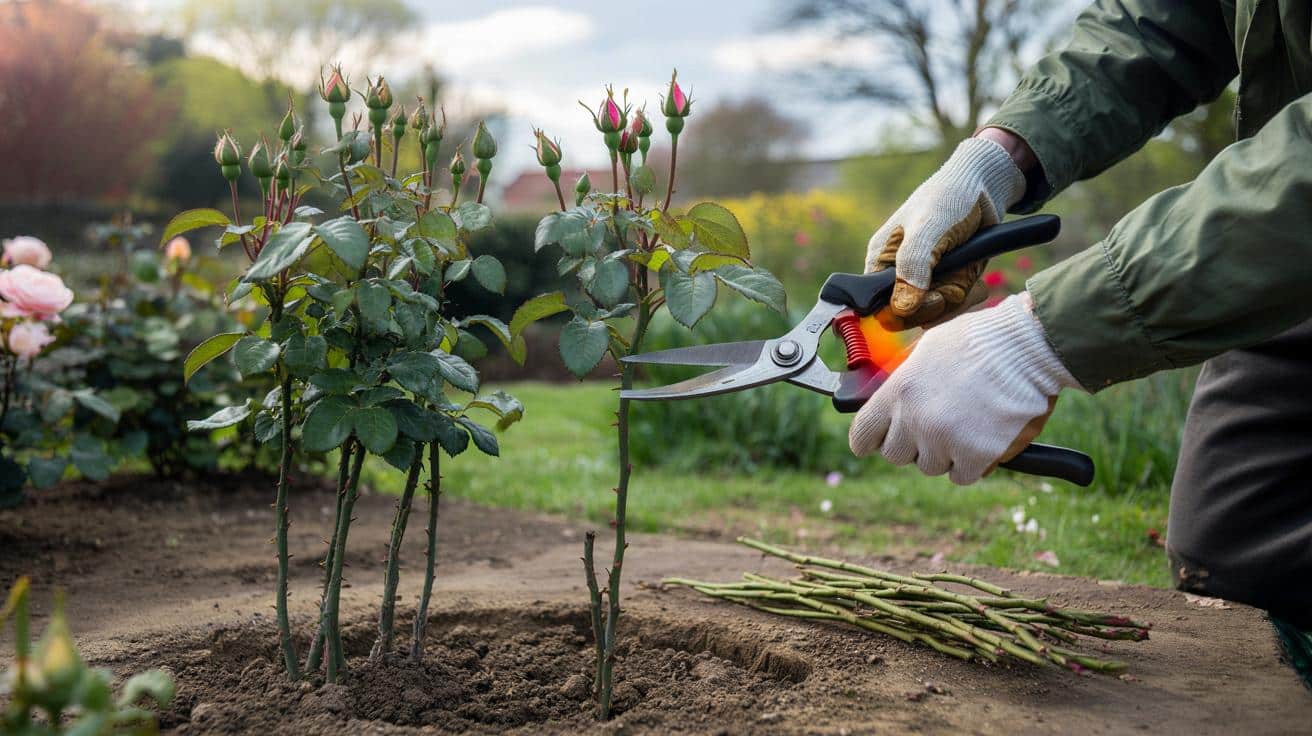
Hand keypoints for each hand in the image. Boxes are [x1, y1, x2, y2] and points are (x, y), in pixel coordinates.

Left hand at [848, 293, 1079, 484]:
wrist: (1028, 347)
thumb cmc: (980, 340)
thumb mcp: (928, 349)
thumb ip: (906, 382)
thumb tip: (893, 402)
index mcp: (898, 392)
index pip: (863, 435)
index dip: (869, 441)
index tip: (876, 442)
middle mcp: (914, 420)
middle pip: (896, 455)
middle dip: (913, 444)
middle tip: (936, 425)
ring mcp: (944, 441)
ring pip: (930, 467)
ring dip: (944, 453)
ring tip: (967, 423)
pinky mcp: (975, 457)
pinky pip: (962, 476)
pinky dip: (972, 464)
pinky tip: (983, 438)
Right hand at [867, 134, 1026, 327]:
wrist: (986, 187)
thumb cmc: (948, 199)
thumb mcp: (927, 230)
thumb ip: (911, 267)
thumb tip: (901, 308)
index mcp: (881, 260)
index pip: (875, 304)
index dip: (898, 312)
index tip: (925, 300)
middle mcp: (899, 274)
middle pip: (906, 316)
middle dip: (932, 306)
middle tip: (951, 287)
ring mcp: (925, 280)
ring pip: (933, 313)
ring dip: (954, 298)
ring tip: (966, 273)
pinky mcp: (948, 282)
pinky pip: (952, 305)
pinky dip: (967, 296)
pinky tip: (974, 278)